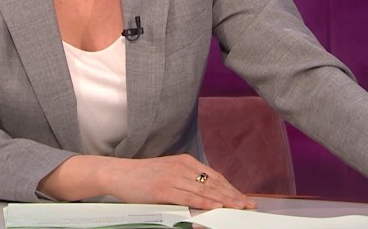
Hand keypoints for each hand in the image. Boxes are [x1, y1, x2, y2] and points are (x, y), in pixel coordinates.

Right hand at [102, 154, 255, 210]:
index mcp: (185, 161)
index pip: (214, 176)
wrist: (118, 173)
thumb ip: (186, 179)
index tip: (243, 196)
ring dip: (224, 200)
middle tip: (249, 204)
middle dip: (233, 195)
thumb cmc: (142, 176)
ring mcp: (172, 178)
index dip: (230, 187)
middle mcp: (182, 167)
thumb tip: (207, 192)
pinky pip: (188, 197)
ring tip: (238, 206)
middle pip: (213, 183)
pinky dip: (204, 202)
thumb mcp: (168, 171)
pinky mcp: (163, 190)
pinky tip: (216, 206)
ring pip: (204, 190)